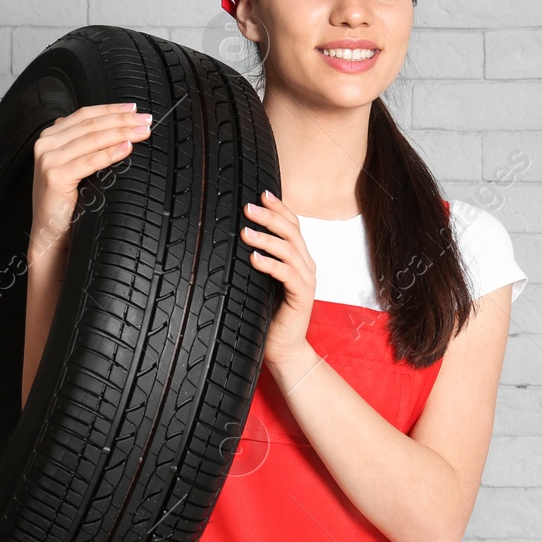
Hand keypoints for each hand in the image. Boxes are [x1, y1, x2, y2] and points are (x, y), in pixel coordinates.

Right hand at [29, 102, 154, 259]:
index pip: (85, 115)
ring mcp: (48, 159)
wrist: (51, 231)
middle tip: (146, 120)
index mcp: (50, 137)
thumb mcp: (74, 165)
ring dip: (121, 133)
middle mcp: (45, 144)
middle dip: (122, 120)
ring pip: (92, 139)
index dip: (112, 109)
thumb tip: (116, 126)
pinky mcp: (54, 176)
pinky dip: (110, 153)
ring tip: (142, 132)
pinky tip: (126, 148)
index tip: (135, 109)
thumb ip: (84, 144)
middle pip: (91, 125)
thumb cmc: (67, 200)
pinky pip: (89, 161)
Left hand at [242, 190, 318, 373]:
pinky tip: (254, 258)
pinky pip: (287, 275)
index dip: (279, 208)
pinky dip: (270, 264)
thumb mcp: (261, 280)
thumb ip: (259, 259)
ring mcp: (306, 280)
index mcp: (299, 258)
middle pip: (292, 232)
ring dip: (267, 239)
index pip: (293, 225)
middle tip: (248, 208)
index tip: (262, 194)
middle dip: (270, 216)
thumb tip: (236, 235)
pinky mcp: (302, 297)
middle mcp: (306, 265)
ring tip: (246, 233)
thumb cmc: (268, 314)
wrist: (283, 348)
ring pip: (290, 250)